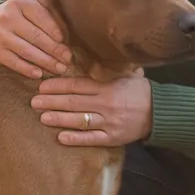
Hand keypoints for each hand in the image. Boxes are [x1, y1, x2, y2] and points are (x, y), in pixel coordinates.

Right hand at [0, 0, 72, 78]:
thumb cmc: (17, 16)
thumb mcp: (30, 6)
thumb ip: (49, 9)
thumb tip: (72, 22)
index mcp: (20, 3)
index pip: (42, 17)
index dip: (55, 31)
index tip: (66, 42)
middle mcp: (7, 17)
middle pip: (36, 36)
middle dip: (55, 49)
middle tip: (68, 59)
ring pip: (27, 51)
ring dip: (46, 62)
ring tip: (60, 69)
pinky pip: (14, 62)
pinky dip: (28, 69)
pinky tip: (40, 74)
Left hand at [31, 72, 151, 145]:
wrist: (161, 112)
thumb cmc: (140, 91)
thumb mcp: (126, 75)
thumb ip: (107, 69)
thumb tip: (88, 56)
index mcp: (107, 87)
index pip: (77, 85)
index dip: (58, 86)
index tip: (42, 87)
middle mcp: (106, 104)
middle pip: (74, 102)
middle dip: (52, 102)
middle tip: (34, 102)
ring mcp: (109, 122)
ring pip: (79, 120)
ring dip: (59, 119)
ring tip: (42, 117)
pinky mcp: (113, 137)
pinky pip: (92, 138)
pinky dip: (76, 138)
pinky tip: (61, 137)